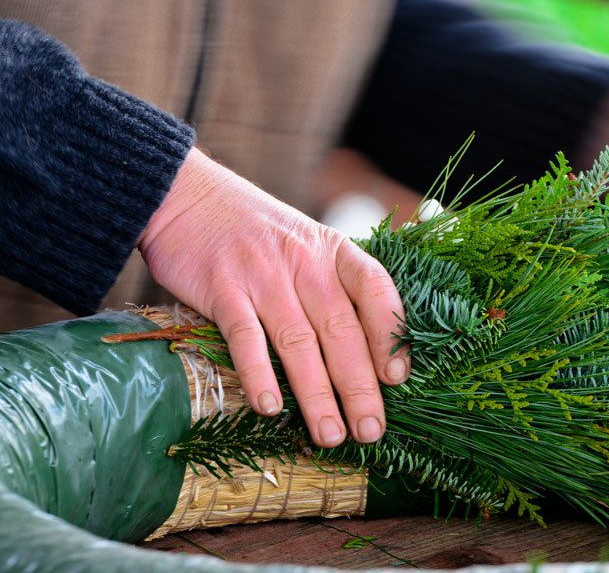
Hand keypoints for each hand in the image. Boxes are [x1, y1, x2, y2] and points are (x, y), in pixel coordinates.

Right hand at [139, 149, 407, 446]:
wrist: (187, 196)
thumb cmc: (258, 234)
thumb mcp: (308, 246)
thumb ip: (336, 290)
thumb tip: (370, 357)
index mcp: (335, 251)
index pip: (376, 290)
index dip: (390, 334)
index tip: (398, 378)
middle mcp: (305, 261)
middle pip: (341, 329)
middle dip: (359, 386)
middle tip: (372, 431)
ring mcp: (263, 275)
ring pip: (298, 341)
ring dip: (316, 394)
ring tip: (330, 435)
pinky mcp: (221, 288)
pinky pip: (245, 336)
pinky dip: (258, 373)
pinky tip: (269, 407)